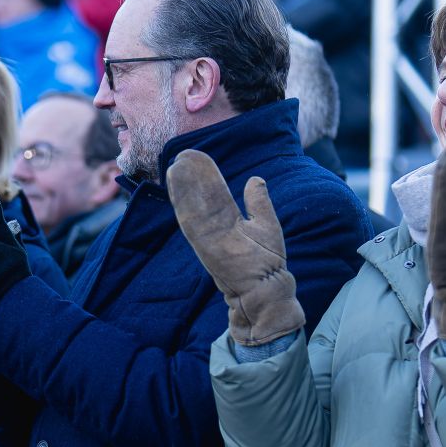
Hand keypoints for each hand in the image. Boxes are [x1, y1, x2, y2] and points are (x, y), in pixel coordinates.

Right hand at [167, 150, 304, 345]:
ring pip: (192, 207)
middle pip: (201, 198)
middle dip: (192, 178)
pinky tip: (176, 184)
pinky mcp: (205, 246)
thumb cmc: (268, 264)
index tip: (196, 158)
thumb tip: (255, 179)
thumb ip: (258, 203)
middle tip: (182, 155)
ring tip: (177, 164)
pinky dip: (182, 202)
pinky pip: (190, 221)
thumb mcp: (266, 224)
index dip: (206, 177)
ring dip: (184, 187)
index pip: (214, 195)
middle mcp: (216, 229)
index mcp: (229, 223)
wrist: (267, 291)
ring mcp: (209, 237)